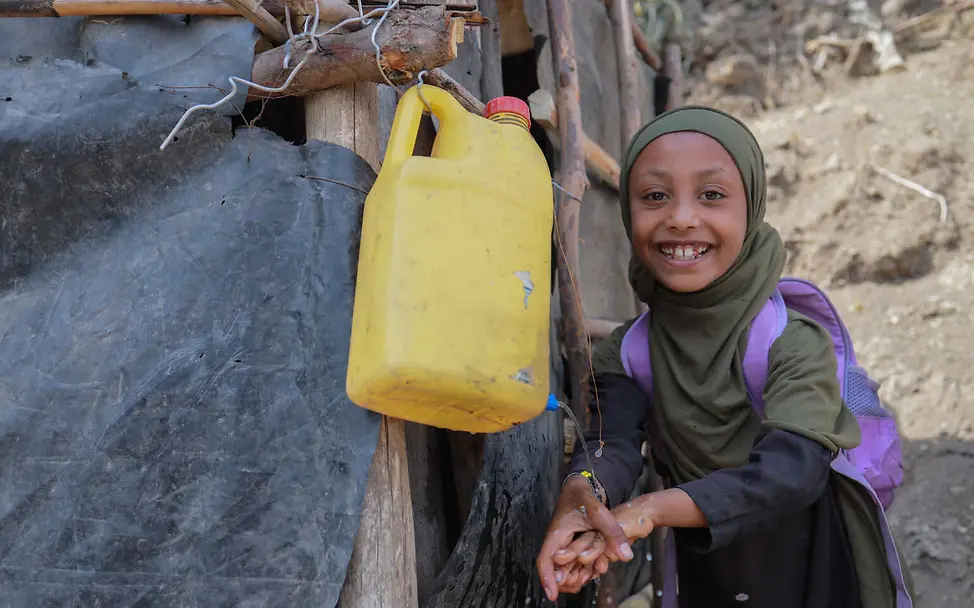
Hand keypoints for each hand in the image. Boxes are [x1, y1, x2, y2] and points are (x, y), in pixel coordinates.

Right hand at [536, 476, 633, 601]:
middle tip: (581, 583)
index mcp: (556, 534)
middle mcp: (556, 542)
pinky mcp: (569, 544)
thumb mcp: (599, 512)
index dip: (547, 579)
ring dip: (572, 577)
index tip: (552, 595)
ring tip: (587, 578)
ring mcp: (562, 543)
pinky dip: (578, 569)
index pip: (545, 560)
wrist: (580, 485)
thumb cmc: (583, 496)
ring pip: (562, 568)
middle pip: (553, 570)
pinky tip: (590, 571)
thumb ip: (612, 532)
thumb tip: (626, 555)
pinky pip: (570, 562)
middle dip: (564, 582)